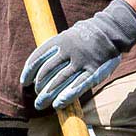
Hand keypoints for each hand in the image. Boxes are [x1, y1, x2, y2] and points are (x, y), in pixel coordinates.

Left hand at [20, 0, 135, 110]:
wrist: (111, 30)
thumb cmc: (86, 37)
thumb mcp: (68, 36)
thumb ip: (55, 50)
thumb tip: (37, 67)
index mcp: (60, 40)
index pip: (38, 58)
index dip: (29, 72)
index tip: (24, 83)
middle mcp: (69, 51)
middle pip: (47, 72)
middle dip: (39, 88)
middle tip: (36, 99)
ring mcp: (82, 61)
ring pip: (60, 81)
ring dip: (48, 95)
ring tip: (41, 104)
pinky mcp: (94, 71)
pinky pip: (79, 86)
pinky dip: (67, 96)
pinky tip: (58, 104)